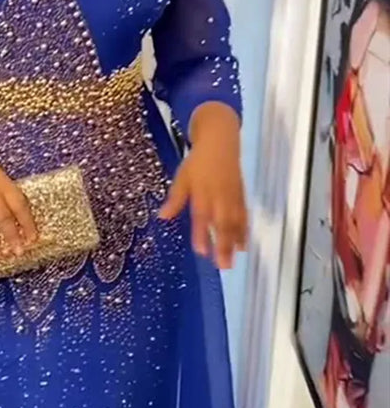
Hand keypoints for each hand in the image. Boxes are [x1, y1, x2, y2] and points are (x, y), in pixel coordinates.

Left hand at [158, 104, 247, 269]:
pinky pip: (244, 216)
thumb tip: (161, 216)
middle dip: (222, 245)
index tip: (201, 251)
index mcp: (202, 193)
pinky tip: (243, 244)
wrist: (220, 141)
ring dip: (234, 242)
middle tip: (223, 265)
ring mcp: (232, 197)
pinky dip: (244, 230)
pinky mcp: (240, 195)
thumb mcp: (181, 177)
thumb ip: (175, 199)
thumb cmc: (197, 161)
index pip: (201, 217)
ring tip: (233, 260)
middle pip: (222, 224)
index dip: (201, 234)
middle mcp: (219, 197)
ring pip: (235, 223)